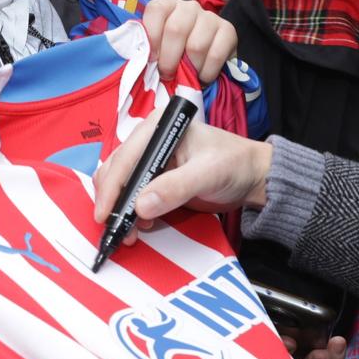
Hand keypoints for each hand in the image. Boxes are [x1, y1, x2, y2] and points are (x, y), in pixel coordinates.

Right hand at [91, 110, 271, 247]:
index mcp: (159, 126)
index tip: (105, 214)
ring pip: (121, 184)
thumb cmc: (235, 164)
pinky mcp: (156, 178)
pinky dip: (131, 211)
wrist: (253, 177)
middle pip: (117, 170)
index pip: (126, 157)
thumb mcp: (207, 174)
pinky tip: (141, 225)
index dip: (112, 186)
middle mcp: (150, 139)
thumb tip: (140, 206)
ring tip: (129, 233)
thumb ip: (175, 188)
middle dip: (114, 200)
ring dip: (121, 209)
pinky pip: (134, 194)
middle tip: (116, 229)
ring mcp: (152, 159)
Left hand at [141, 0, 237, 87]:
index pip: (156, 10)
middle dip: (169, 59)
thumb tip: (140, 60)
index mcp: (167, 5)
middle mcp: (189, 7)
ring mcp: (210, 17)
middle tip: (167, 75)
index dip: (152, 37)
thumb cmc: (175, 54)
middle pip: (176, 29)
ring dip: (189, 69)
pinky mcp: (228, 30)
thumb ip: (149, 49)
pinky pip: (216, 55)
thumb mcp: (158, 48)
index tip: (152, 59)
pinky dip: (207, 72)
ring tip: (187, 77)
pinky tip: (203, 76)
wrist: (205, 59)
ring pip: (196, 45)